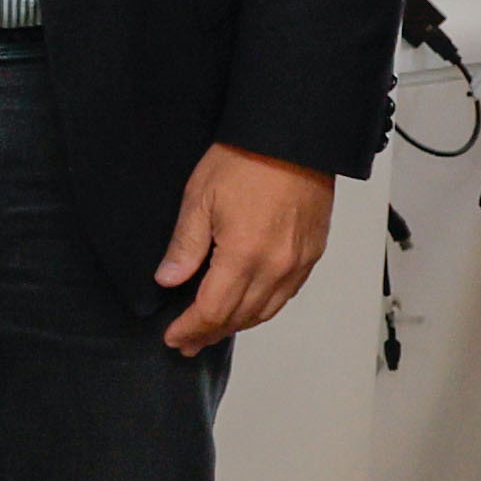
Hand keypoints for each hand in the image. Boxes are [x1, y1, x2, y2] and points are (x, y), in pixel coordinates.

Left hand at [153, 143, 333, 351]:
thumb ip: (185, 246)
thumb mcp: (199, 198)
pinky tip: (248, 307)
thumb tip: (168, 280)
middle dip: (210, 333)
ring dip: (237, 325)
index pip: (212, 310)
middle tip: (188, 342)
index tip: (174, 338)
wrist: (294, 138)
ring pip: (265, 311)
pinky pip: (286, 295)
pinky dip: (263, 308)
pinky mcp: (312, 254)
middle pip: (240, 317)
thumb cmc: (246, 159)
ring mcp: (298, 263)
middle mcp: (276, 267)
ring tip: (213, 331)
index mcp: (243, 256)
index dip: (190, 329)